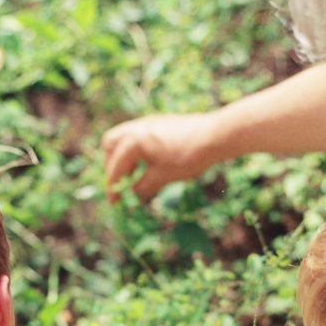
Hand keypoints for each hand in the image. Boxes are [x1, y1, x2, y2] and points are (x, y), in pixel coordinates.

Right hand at [101, 113, 219, 201]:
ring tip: (135, 175)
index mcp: (133, 142)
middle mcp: (136, 128)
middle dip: (112, 166)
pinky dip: (136, 150)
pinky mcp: (159, 122)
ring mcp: (147, 122)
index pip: (115, 167)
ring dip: (125, 157)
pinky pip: (138, 135)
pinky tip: (149, 163)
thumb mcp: (162, 177)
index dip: (113, 187)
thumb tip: (132, 195)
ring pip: (124, 138)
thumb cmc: (187, 157)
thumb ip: (142, 187)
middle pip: (110, 145)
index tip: (115, 202)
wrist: (215, 136)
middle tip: (120, 183)